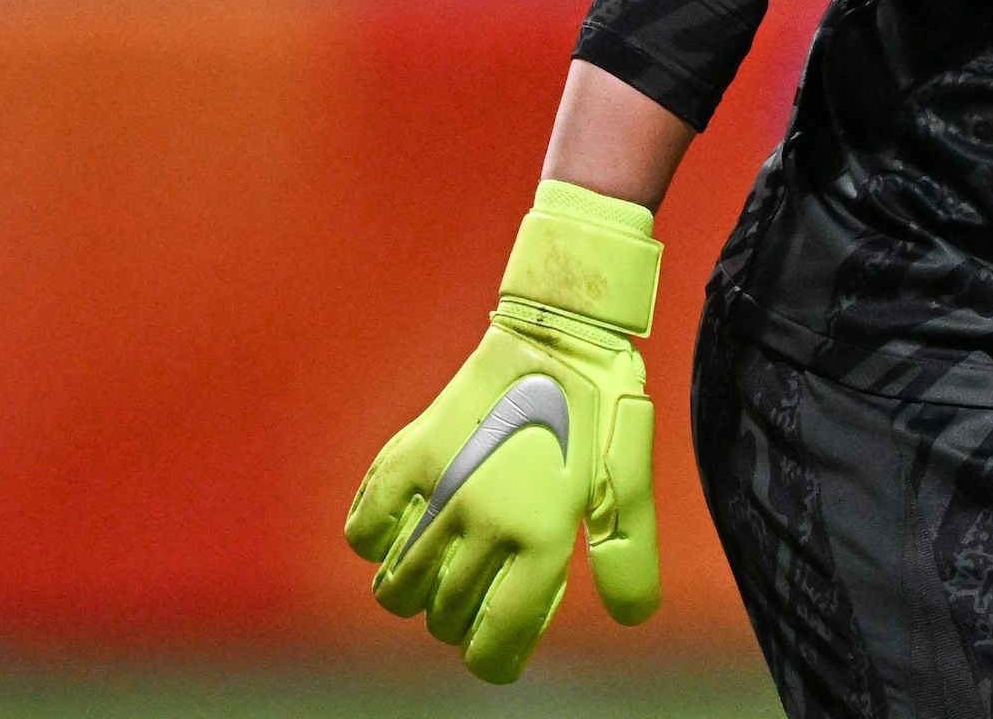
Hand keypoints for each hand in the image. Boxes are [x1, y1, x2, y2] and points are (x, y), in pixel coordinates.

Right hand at [344, 180, 664, 681]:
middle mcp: (488, 521)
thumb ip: (629, 557)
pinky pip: (363, 534)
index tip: (495, 652)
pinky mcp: (408, 457)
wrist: (560, 334)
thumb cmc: (601, 413)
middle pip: (446, 617)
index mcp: (545, 535)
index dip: (495, 658)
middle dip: (463, 619)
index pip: (495, 640)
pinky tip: (408, 526)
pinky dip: (377, 544)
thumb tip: (629, 619)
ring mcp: (442, 489)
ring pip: (398, 589)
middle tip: (484, 586)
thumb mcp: (628, 486)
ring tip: (442, 566)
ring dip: (416, 592)